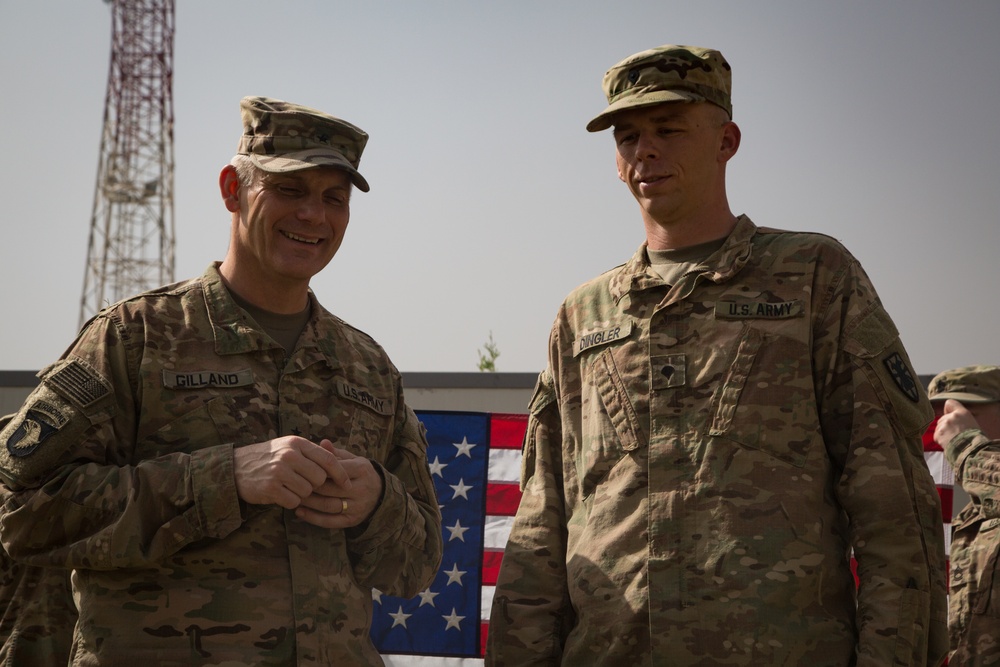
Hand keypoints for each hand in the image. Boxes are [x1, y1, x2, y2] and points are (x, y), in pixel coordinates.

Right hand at [233, 436, 351, 509]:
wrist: (236, 467)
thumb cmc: (268, 457)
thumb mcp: (289, 446)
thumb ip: (312, 452)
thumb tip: (340, 461)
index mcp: (297, 443)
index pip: (328, 459)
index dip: (341, 474)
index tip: (347, 484)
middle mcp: (289, 455)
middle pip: (319, 479)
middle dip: (314, 485)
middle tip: (302, 483)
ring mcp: (279, 472)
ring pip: (307, 491)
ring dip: (301, 494)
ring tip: (288, 487)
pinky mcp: (270, 488)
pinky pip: (293, 501)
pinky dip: (290, 501)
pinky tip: (280, 494)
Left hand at [294, 440, 384, 529]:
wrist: (381, 493)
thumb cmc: (360, 473)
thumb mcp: (353, 459)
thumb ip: (336, 453)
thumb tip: (322, 442)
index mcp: (361, 470)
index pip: (336, 470)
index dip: (317, 470)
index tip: (301, 468)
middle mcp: (361, 489)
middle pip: (330, 489)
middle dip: (309, 486)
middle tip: (293, 484)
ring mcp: (358, 506)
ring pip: (328, 505)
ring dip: (309, 503)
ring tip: (294, 496)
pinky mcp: (352, 520)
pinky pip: (330, 521)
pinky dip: (313, 518)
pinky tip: (299, 512)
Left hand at [933, 399, 980, 447]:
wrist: (971, 450)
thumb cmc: (975, 439)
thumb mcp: (972, 423)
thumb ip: (961, 418)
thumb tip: (954, 419)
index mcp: (962, 413)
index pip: (949, 403)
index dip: (948, 410)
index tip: (951, 415)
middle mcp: (951, 417)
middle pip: (942, 418)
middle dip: (946, 425)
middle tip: (956, 434)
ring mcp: (943, 425)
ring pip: (939, 427)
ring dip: (944, 433)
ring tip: (954, 439)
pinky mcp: (938, 434)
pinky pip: (937, 436)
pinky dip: (941, 440)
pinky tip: (950, 443)